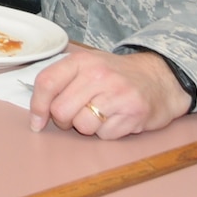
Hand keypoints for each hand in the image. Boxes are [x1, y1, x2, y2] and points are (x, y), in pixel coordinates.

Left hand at [28, 44, 191, 139]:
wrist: (160, 77)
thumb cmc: (116, 75)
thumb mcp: (88, 66)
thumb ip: (62, 81)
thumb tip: (36, 111)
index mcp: (82, 61)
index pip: (47, 83)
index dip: (37, 107)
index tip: (37, 122)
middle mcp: (98, 75)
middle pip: (61, 110)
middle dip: (64, 121)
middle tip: (77, 115)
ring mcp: (117, 94)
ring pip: (82, 125)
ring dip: (87, 127)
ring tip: (100, 114)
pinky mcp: (133, 113)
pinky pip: (105, 135)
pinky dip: (107, 132)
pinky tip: (116, 119)